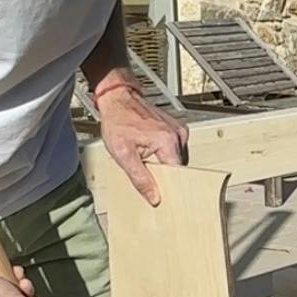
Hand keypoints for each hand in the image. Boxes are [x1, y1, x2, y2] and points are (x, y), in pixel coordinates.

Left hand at [97, 79, 187, 205]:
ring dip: (163, 163)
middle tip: (145, 169)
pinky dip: (163, 154)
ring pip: (176, 159)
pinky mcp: (175, 128)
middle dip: (163, 174)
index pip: (177, 174)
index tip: (160, 191)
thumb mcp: (123, 154)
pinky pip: (174, 149)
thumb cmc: (118, 121)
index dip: (168, 185)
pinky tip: (149, 149)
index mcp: (167, 141)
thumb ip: (140, 178)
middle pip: (177, 168)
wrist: (117, 99)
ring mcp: (178, 130)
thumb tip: (154, 197)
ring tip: (145, 156)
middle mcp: (177, 135)